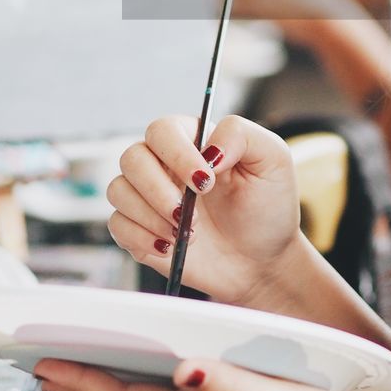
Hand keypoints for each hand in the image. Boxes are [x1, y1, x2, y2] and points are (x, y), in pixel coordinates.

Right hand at [106, 114, 302, 305]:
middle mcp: (165, 164)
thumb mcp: (273, 159)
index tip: (204, 182)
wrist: (263, 260)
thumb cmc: (268, 206)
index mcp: (193, 140)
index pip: (162, 130)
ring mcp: (149, 197)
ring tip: (187, 234)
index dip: (176, 154)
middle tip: (188, 214)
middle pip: (132, 158)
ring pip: (119, 190)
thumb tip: (207, 149)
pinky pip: (117, 225)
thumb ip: (241, 135)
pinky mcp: (140, 229)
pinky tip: (170, 247)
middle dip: (158, 190)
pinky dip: (142, 238)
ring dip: (151, 216)